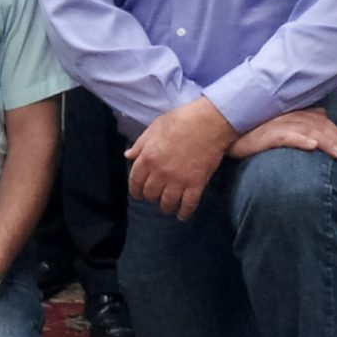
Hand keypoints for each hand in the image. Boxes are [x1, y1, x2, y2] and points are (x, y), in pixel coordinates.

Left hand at [125, 97, 235, 217]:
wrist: (208, 122)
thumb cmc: (180, 120)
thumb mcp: (154, 128)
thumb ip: (140, 144)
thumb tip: (128, 156)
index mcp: (148, 158)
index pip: (135, 181)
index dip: (135, 190)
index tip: (138, 194)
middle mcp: (160, 173)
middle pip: (150, 194)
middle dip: (151, 197)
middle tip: (154, 197)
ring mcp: (179, 180)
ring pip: (167, 203)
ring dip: (165, 207)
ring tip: (167, 207)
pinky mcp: (196, 184)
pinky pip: (188, 205)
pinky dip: (184, 213)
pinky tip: (182, 215)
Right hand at [229, 107, 336, 159]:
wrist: (221, 133)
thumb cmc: (248, 130)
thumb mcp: (275, 123)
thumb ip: (299, 117)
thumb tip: (321, 114)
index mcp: (288, 111)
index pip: (317, 119)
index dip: (334, 131)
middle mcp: (283, 115)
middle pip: (316, 124)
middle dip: (335, 138)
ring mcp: (274, 124)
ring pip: (306, 130)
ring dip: (325, 141)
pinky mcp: (264, 134)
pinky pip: (286, 136)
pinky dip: (301, 139)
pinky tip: (312, 145)